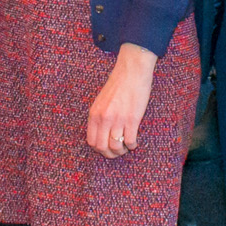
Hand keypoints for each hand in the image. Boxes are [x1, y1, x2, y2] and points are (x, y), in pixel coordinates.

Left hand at [86, 44, 158, 159]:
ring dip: (122, 151)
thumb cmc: (118, 84)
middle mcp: (104, 118)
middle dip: (110, 154)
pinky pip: (130, 141)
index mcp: (94, 114)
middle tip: (118, 151)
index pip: (91, 142)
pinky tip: (134, 142)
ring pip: (116, 147)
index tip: (107, 148)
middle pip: (102, 147)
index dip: (99, 149)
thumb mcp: (101, 101)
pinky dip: (132, 145)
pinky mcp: (132, 119)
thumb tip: (101, 134)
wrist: (131, 71)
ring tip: (126, 147)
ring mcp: (118, 119)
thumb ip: (99, 117)